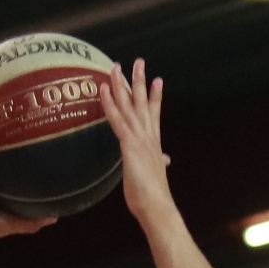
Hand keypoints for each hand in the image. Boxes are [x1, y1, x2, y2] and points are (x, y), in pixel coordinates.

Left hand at [98, 59, 171, 219]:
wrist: (156, 206)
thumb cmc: (154, 196)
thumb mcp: (155, 175)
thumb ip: (158, 163)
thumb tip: (165, 161)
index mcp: (154, 142)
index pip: (155, 113)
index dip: (156, 96)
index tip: (158, 79)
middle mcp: (148, 136)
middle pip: (143, 102)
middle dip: (140, 81)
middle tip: (138, 61)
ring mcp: (139, 138)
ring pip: (129, 106)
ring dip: (121, 85)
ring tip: (115, 67)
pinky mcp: (129, 145)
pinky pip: (117, 120)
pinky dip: (109, 104)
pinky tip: (102, 90)